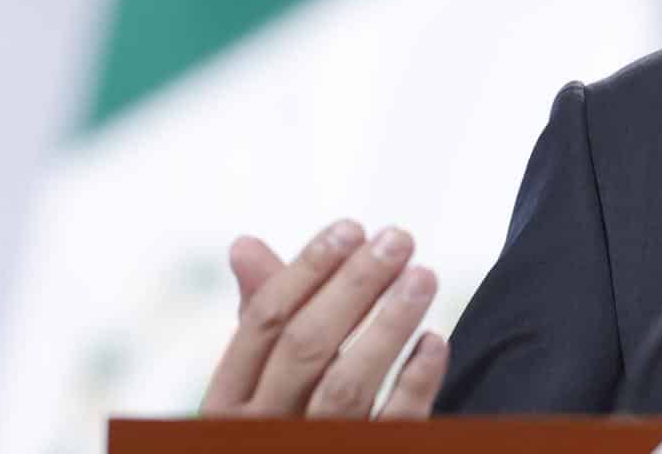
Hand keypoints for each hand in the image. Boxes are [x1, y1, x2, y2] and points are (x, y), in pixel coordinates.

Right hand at [200, 220, 448, 417]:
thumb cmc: (286, 421)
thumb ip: (262, 316)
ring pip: (346, 385)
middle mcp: (262, 428)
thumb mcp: (260, 380)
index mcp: (227, 401)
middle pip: (305, 346)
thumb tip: (244, 244)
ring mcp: (312, 448)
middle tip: (398, 240)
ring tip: (422, 276)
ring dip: (388, 324)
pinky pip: (391, 424)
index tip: (351, 228)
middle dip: (353, 285)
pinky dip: (414, 383)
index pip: (263, 322)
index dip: (308, 270)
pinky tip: (433, 342)